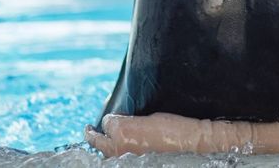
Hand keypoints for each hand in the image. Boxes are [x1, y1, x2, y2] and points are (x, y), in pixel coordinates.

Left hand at [85, 113, 207, 156]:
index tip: (115, 117)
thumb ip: (132, 120)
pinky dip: (114, 155)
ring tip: (98, 142)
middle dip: (92, 134)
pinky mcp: (133, 164)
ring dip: (102, 147)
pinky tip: (116, 152)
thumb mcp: (151, 116)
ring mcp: (123, 158)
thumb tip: (124, 122)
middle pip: (96, 141)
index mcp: (121, 129)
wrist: (190, 145)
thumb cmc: (175, 127)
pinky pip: (116, 160)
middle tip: (88, 129)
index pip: (107, 122)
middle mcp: (117, 146)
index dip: (112, 118)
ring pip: (104, 154)